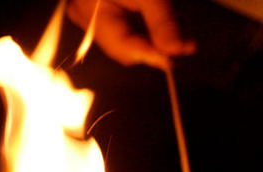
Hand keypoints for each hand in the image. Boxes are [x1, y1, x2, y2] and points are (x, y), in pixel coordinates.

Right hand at [67, 0, 195, 68]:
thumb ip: (163, 22)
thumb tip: (176, 52)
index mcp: (91, 12)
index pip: (122, 46)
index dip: (150, 56)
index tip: (175, 61)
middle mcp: (87, 17)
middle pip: (124, 44)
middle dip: (155, 45)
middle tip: (186, 42)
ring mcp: (93, 13)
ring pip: (128, 36)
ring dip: (156, 36)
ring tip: (181, 29)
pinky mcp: (103, 9)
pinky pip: (126, 25)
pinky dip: (149, 26)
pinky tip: (168, 21)